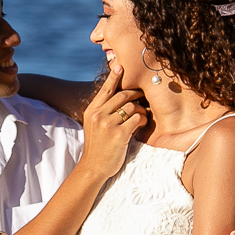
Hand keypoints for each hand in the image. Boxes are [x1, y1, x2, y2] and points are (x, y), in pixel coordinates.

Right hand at [78, 64, 146, 178]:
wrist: (93, 167)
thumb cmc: (98, 147)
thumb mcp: (94, 126)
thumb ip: (103, 112)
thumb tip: (120, 99)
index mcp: (91, 111)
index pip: (105, 90)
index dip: (113, 78)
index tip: (120, 67)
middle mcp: (98, 115)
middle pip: (122, 96)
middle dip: (135, 94)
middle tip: (142, 96)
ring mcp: (108, 124)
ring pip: (131, 107)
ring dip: (141, 110)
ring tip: (142, 117)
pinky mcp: (119, 134)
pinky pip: (136, 119)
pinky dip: (142, 120)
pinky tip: (141, 124)